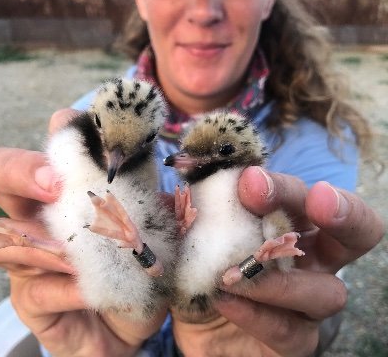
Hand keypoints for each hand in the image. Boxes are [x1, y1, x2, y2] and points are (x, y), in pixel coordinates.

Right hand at [0, 109, 165, 356]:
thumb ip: (155, 209)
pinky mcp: (31, 300)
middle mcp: (38, 220)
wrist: (128, 326)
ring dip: (43, 241)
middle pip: (1, 180)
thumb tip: (169, 192)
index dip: (60, 134)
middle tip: (51, 180)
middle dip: (17, 170)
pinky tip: (90, 292)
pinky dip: (68, 288)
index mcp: (69, 194)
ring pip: (6, 238)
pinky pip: (39, 290)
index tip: (75, 125)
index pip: (54, 152)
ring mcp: (29, 260)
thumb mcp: (152, 232)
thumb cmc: (138, 271)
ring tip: (73, 250)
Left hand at [208, 166, 383, 356]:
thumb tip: (168, 193)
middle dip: (341, 212)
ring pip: (327, 291)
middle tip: (316, 201)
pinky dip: (257, 314)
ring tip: (232, 275)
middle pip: (353, 233)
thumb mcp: (193, 239)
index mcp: (288, 225)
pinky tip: (224, 300)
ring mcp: (307, 304)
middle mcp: (310, 261)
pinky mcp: (295, 341)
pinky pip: (289, 332)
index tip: (250, 181)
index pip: (303, 197)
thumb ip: (189, 215)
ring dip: (280, 279)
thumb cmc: (202, 269)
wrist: (198, 324)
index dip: (285, 186)